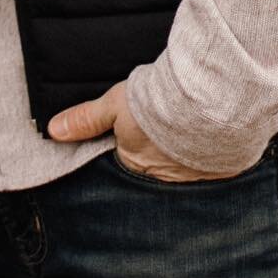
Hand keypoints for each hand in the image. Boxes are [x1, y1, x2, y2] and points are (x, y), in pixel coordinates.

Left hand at [48, 80, 223, 182]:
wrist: (205, 99)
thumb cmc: (155, 103)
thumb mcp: (113, 105)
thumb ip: (85, 119)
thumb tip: (54, 131)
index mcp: (137, 164)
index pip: (129, 162)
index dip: (132, 147)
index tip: (138, 134)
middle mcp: (166, 178)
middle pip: (158, 168)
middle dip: (160, 155)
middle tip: (165, 135)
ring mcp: (197, 176)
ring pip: (187, 169)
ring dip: (187, 155)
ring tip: (190, 134)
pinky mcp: (223, 169)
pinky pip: (216, 167)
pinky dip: (213, 156)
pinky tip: (215, 139)